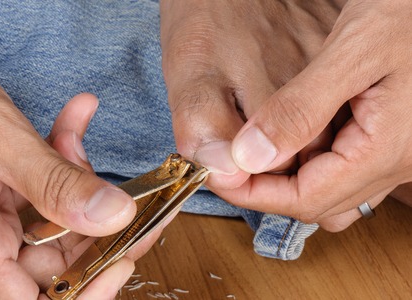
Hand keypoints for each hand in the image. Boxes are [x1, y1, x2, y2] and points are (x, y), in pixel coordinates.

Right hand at [0, 56, 157, 298]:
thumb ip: (53, 182)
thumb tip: (115, 216)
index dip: (81, 295)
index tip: (121, 262)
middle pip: (62, 260)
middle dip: (103, 224)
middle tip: (137, 193)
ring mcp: (2, 213)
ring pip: (66, 218)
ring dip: (83, 177)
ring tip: (73, 135)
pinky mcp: (13, 188)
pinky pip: (54, 185)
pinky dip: (69, 153)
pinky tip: (77, 115)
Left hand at [222, 0, 411, 230]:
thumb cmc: (410, 16)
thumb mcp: (353, 52)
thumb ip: (300, 108)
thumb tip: (250, 156)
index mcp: (385, 151)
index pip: (306, 199)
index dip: (254, 193)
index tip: (219, 175)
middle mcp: (393, 165)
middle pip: (315, 202)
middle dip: (265, 189)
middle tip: (231, 163)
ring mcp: (393, 157)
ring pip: (328, 193)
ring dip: (286, 179)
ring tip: (257, 150)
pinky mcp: (387, 143)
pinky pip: (342, 173)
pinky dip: (309, 164)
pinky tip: (293, 137)